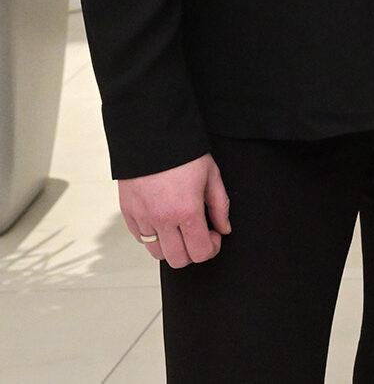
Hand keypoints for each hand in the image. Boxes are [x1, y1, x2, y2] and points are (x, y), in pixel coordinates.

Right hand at [118, 153, 229, 267]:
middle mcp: (162, 219)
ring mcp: (142, 218)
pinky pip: (140, 238)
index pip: (199, 252)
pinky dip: (153, 236)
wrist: (152, 136)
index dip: (211, 249)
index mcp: (187, 211)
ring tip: (180, 227)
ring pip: (156, 253)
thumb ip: (220, 206)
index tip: (214, 235)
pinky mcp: (128, 213)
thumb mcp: (212, 175)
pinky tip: (163, 220)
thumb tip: (224, 230)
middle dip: (192, 252)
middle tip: (199, 234)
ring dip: (172, 246)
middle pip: (177, 260)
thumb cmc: (185, 154)